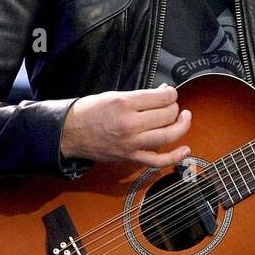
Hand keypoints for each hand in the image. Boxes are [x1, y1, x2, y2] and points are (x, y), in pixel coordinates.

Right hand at [59, 84, 191, 168]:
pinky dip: (175, 157)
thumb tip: (165, 93)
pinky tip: (185, 150)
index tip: (169, 93)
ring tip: (184, 118)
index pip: (163, 98)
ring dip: (181, 125)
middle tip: (171, 105)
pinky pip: (158, 161)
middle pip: (168, 115)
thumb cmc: (89, 112)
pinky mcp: (130, 158)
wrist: (69, 133)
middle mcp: (130, 124)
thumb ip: (141, 96)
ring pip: (168, 135)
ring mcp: (132, 143)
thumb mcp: (114, 95)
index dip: (171, 94)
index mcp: (125, 104)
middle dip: (174, 107)